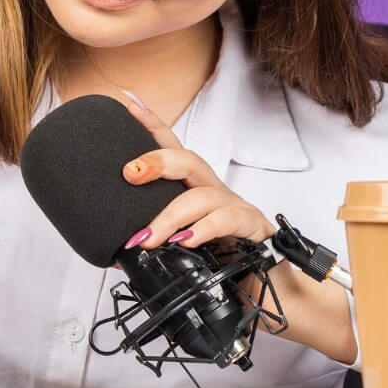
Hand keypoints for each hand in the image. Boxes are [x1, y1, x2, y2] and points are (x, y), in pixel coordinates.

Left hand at [118, 94, 274, 251]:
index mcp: (195, 190)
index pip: (173, 151)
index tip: (129, 103)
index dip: (152, 125)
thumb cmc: (224, 259)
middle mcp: (215, 192)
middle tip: (129, 174)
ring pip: (203, 196)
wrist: (267, 285)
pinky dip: (206, 228)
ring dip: (171, 216)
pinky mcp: (252, 227)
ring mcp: (235, 207)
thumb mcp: (182, 245)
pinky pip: (229, 220)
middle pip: (188, 161)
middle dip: (157, 161)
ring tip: (148, 238)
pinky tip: (188, 240)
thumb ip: (157, 241)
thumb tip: (119, 251)